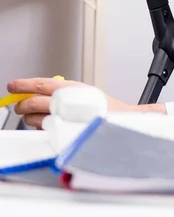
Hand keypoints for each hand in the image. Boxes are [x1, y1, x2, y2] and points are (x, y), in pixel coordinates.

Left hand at [8, 77, 130, 128]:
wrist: (118, 120)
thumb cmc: (102, 106)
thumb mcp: (83, 90)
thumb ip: (62, 90)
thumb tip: (36, 91)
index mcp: (70, 87)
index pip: (40, 84)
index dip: (23, 85)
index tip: (12, 85)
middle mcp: (66, 102)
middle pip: (32, 102)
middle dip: (22, 104)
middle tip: (20, 105)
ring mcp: (63, 118)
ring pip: (34, 118)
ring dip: (30, 117)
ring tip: (36, 115)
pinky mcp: (62, 133)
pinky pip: (43, 130)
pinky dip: (41, 126)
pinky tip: (48, 123)